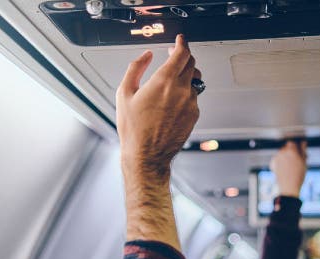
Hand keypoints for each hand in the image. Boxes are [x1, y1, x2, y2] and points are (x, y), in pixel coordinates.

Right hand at [117, 34, 200, 179]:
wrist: (146, 155)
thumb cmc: (134, 129)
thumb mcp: (124, 93)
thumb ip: (136, 68)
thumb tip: (145, 56)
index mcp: (164, 81)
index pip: (182, 53)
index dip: (182, 43)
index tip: (179, 40)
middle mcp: (181, 91)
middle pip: (191, 63)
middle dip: (183, 56)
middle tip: (173, 57)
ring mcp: (190, 103)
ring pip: (194, 80)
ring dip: (185, 75)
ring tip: (172, 80)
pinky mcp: (194, 115)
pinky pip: (193, 97)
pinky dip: (186, 92)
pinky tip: (172, 100)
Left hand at [270, 141, 306, 197]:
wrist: (288, 187)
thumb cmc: (298, 175)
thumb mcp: (304, 162)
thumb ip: (303, 151)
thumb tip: (303, 143)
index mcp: (290, 151)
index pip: (292, 143)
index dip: (296, 147)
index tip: (299, 152)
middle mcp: (282, 153)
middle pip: (286, 148)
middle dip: (291, 152)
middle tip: (297, 159)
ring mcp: (276, 158)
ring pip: (281, 153)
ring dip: (286, 156)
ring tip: (292, 165)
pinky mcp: (273, 164)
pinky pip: (277, 159)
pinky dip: (281, 161)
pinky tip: (286, 168)